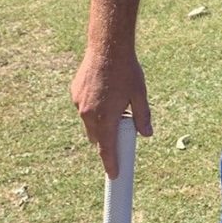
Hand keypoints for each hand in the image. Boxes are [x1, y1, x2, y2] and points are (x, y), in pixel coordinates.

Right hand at [71, 46, 151, 178]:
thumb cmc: (127, 71)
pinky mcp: (74, 94)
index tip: (114, 175)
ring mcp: (79, 104)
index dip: (111, 163)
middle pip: (98, 137)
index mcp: (106, 117)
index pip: (107, 149)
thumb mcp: (140, 94)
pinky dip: (93, 107)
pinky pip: (84, 108)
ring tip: (115, 102)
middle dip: (107, 139)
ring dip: (100, 121)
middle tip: (121, 128)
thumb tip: (147, 134)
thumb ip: (143, 116)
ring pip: (89, 122)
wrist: (107, 48)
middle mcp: (88, 114)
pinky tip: (104, 92)